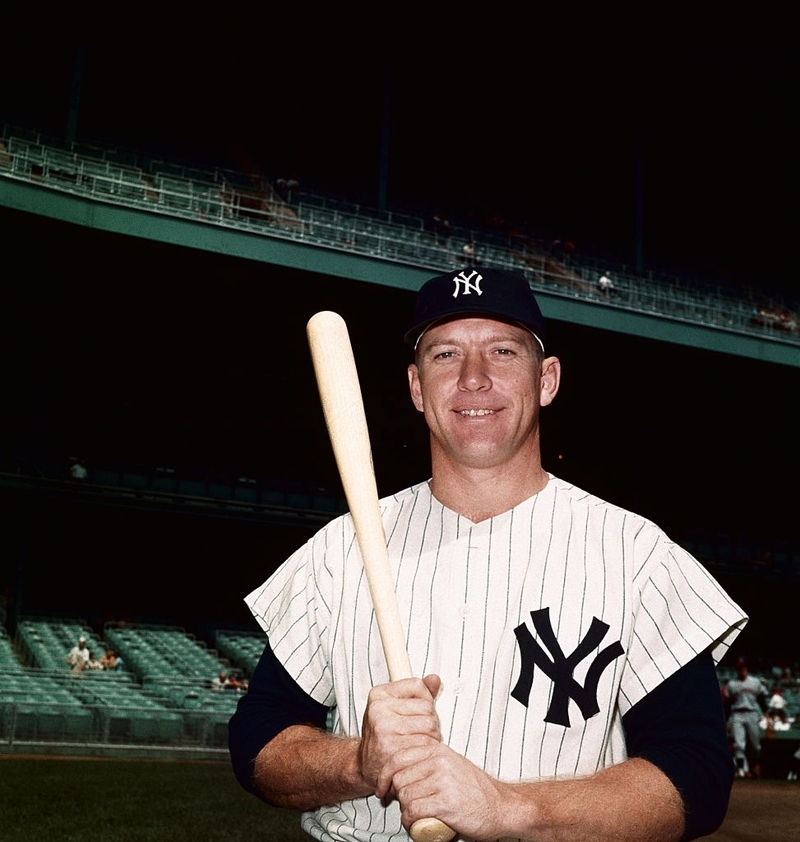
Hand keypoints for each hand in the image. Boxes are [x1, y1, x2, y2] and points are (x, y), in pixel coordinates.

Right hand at [358, 674, 442, 796]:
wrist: (366, 767)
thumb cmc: (385, 736)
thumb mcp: (397, 708)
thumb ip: (419, 693)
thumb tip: (435, 679)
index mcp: (379, 694)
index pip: (418, 686)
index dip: (424, 702)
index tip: (414, 714)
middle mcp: (379, 709)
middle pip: (428, 709)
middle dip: (430, 724)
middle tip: (417, 735)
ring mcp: (383, 728)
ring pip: (430, 727)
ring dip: (431, 739)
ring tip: (416, 745)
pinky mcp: (392, 748)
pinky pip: (426, 745)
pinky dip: (427, 752)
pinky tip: (416, 756)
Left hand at [391, 743, 510, 840]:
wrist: (502, 807)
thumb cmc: (475, 791)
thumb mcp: (450, 765)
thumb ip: (428, 763)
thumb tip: (398, 773)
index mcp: (438, 750)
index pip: (398, 757)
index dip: (384, 776)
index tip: (383, 789)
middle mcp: (439, 761)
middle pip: (399, 779)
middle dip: (397, 797)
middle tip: (406, 807)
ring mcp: (443, 780)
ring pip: (405, 796)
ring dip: (405, 811)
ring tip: (417, 817)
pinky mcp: (446, 802)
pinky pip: (414, 811)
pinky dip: (410, 822)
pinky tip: (418, 824)